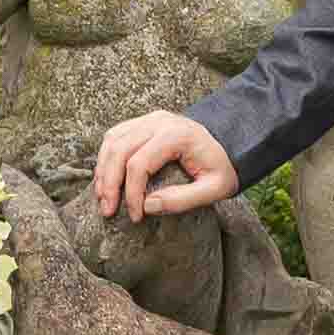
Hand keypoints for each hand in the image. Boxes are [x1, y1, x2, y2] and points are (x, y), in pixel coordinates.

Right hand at [95, 109, 236, 223]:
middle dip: (109, 182)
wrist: (231, 141)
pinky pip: (116, 136)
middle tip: (107, 210)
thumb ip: (182, 199)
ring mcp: (150, 119)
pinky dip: (106, 157)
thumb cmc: (223, 166)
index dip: (132, 193)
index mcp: (177, 135)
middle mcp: (159, 122)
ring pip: (112, 140)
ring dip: (103, 169)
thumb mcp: (214, 189)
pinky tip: (107, 178)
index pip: (139, 163)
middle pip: (119, 149)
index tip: (135, 216)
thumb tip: (148, 206)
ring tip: (102, 197)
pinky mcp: (144, 122)